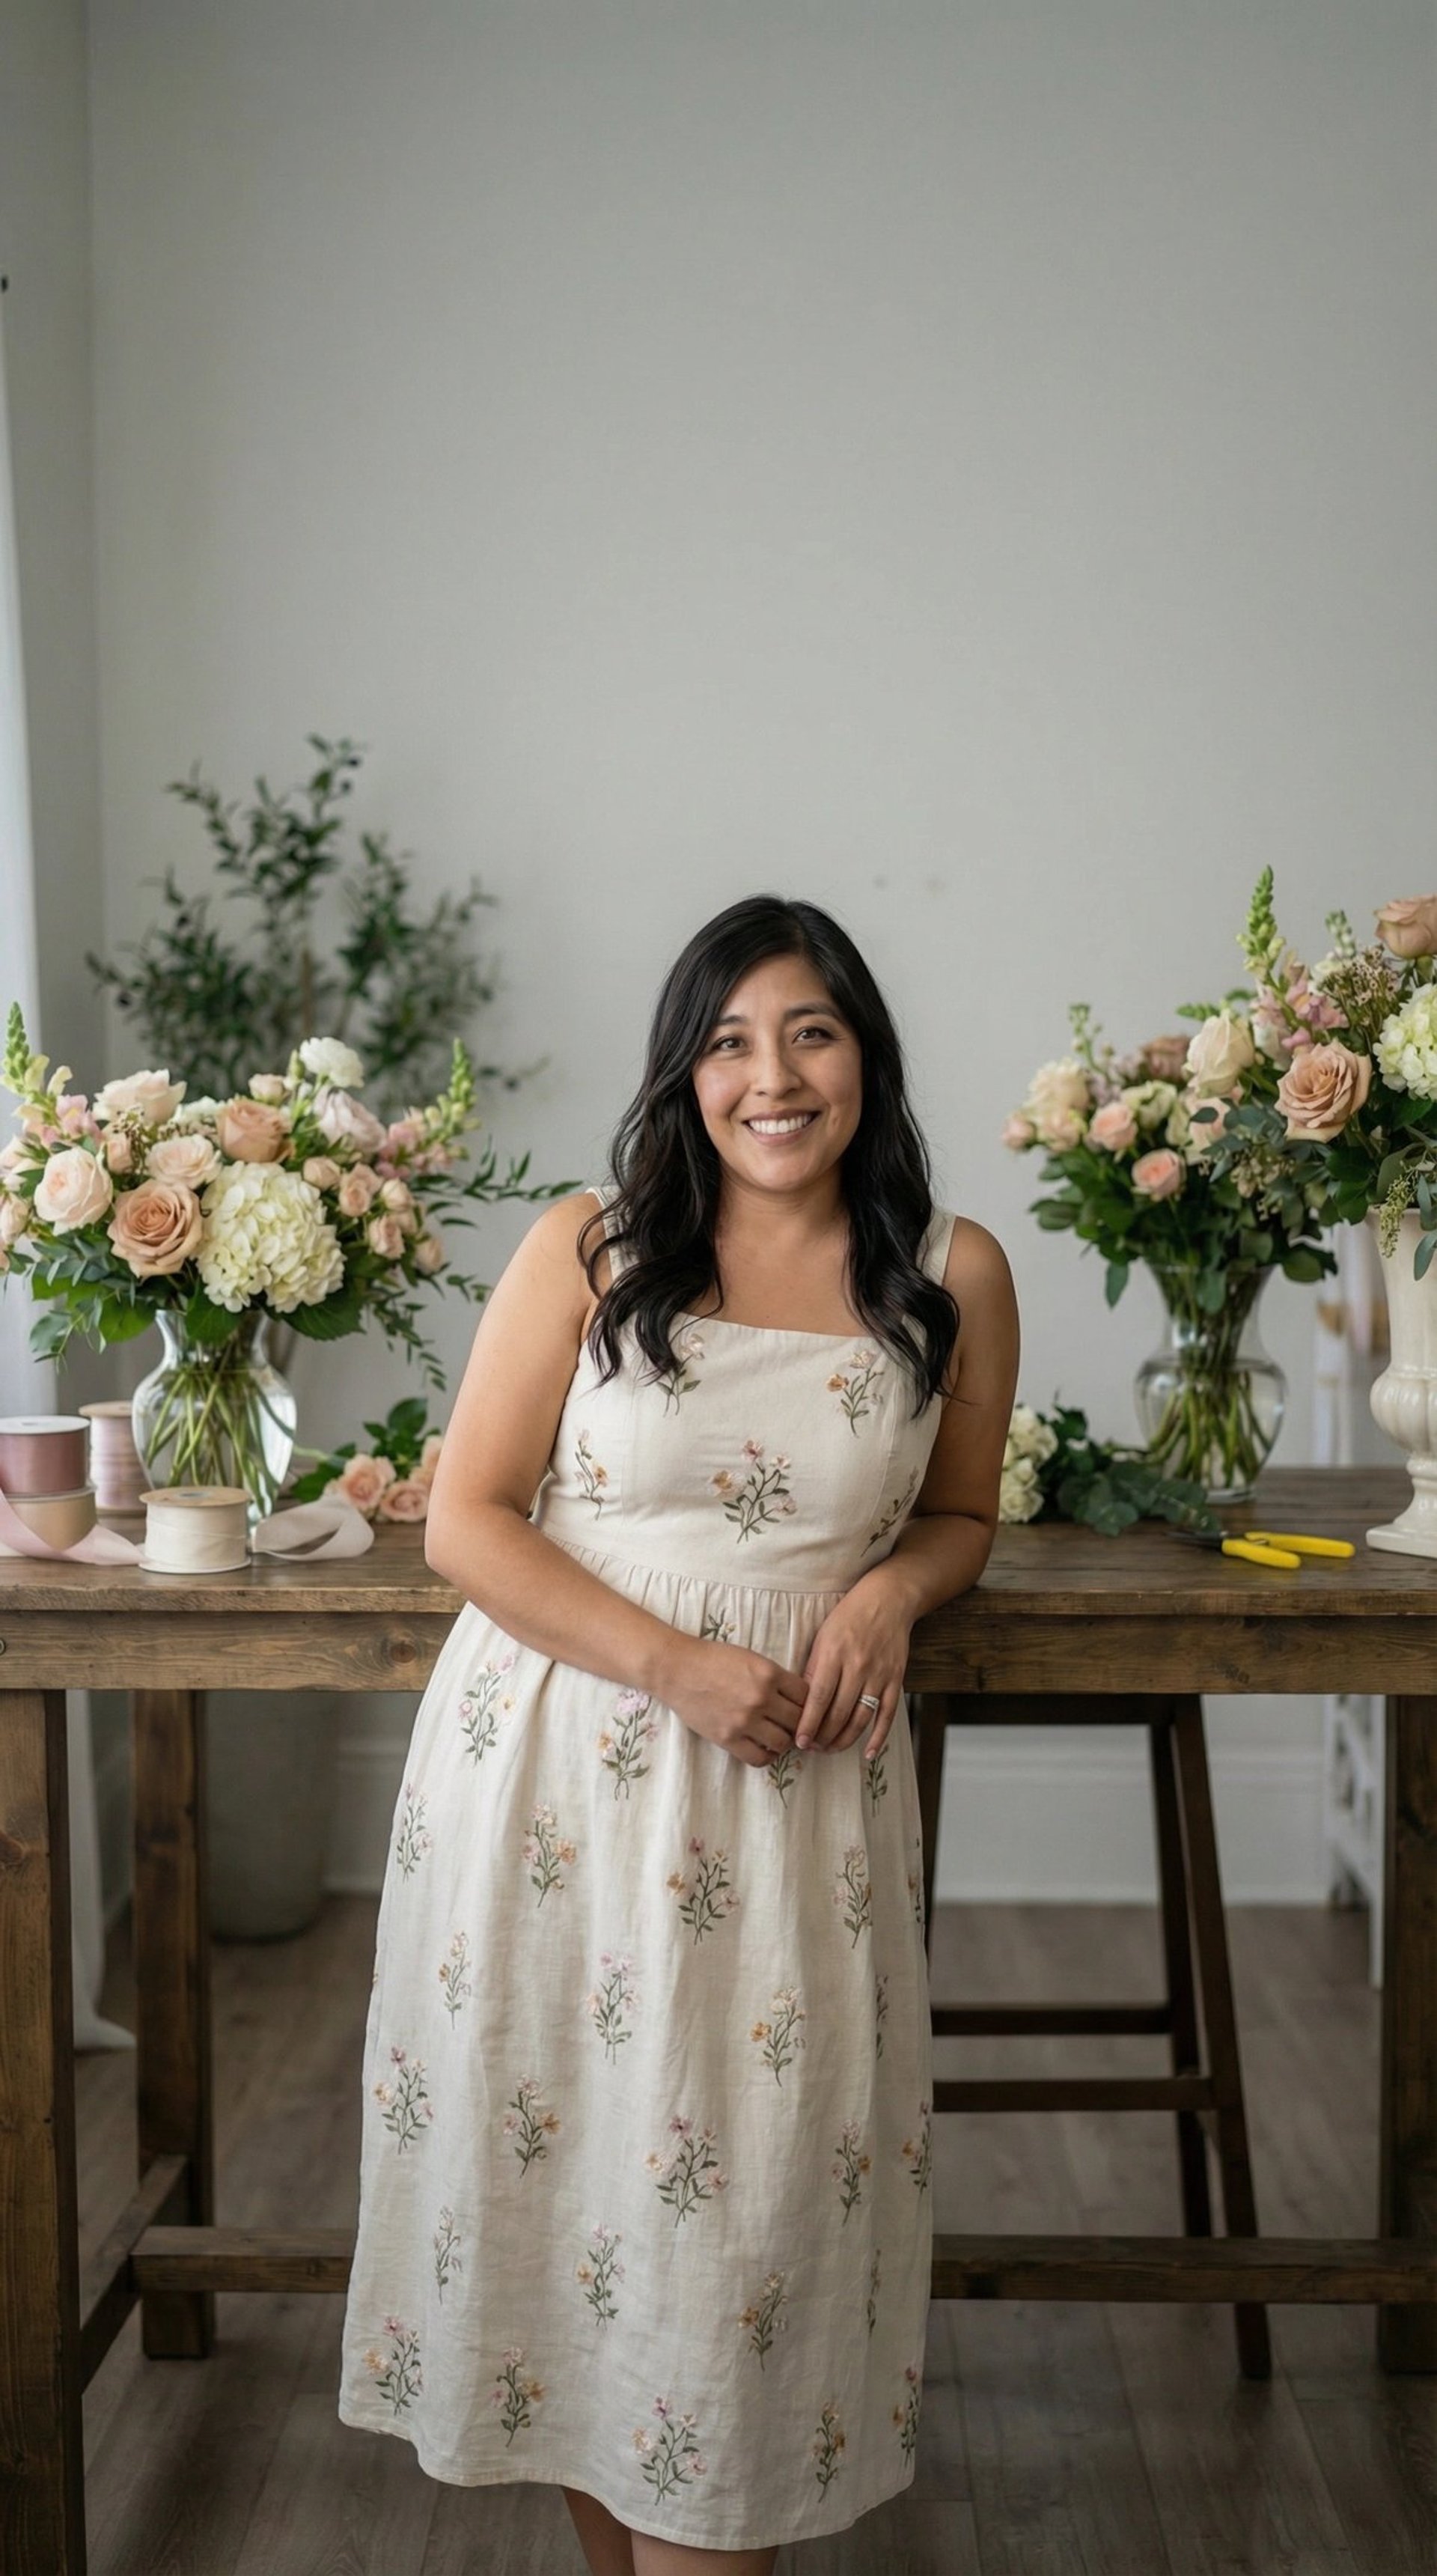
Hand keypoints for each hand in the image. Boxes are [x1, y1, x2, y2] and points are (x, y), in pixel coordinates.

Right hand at [663, 1636, 809, 1768]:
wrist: (677, 1669)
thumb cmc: (713, 1659)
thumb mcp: (751, 1658)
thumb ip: (775, 1677)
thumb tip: (798, 1699)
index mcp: (769, 1673)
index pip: (807, 1695)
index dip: (808, 1702)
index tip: (803, 1707)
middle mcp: (761, 1698)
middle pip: (799, 1720)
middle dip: (800, 1723)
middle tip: (795, 1725)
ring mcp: (744, 1721)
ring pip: (783, 1742)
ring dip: (785, 1741)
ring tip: (779, 1736)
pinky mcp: (728, 1739)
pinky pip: (759, 1758)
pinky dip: (767, 1756)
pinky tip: (764, 1748)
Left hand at [795, 1576, 912, 1760]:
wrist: (888, 1600)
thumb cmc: (849, 1617)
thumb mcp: (823, 1636)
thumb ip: (813, 1668)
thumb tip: (801, 1702)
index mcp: (834, 1654)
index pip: (819, 1697)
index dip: (808, 1723)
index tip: (799, 1741)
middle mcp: (857, 1666)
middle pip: (839, 1712)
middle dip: (824, 1736)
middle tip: (812, 1749)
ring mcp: (879, 1675)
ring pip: (861, 1717)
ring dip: (845, 1739)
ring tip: (831, 1750)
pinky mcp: (896, 1680)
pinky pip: (887, 1714)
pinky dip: (878, 1736)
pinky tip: (867, 1752)